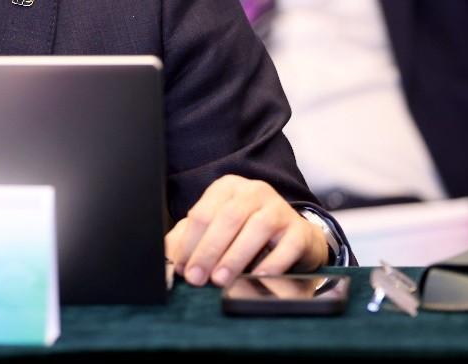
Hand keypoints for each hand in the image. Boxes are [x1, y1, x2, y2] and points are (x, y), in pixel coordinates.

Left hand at [165, 174, 329, 286]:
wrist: (293, 236)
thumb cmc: (246, 233)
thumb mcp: (216, 230)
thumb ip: (189, 240)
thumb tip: (168, 259)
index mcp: (227, 188)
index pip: (203, 213)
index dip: (189, 242)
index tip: (182, 268)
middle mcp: (253, 191)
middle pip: (227, 219)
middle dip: (209, 251)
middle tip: (197, 278)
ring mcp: (279, 208)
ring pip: (256, 228)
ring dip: (235, 256)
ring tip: (220, 280)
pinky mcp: (299, 229)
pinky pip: (286, 246)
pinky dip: (271, 263)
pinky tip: (257, 276)